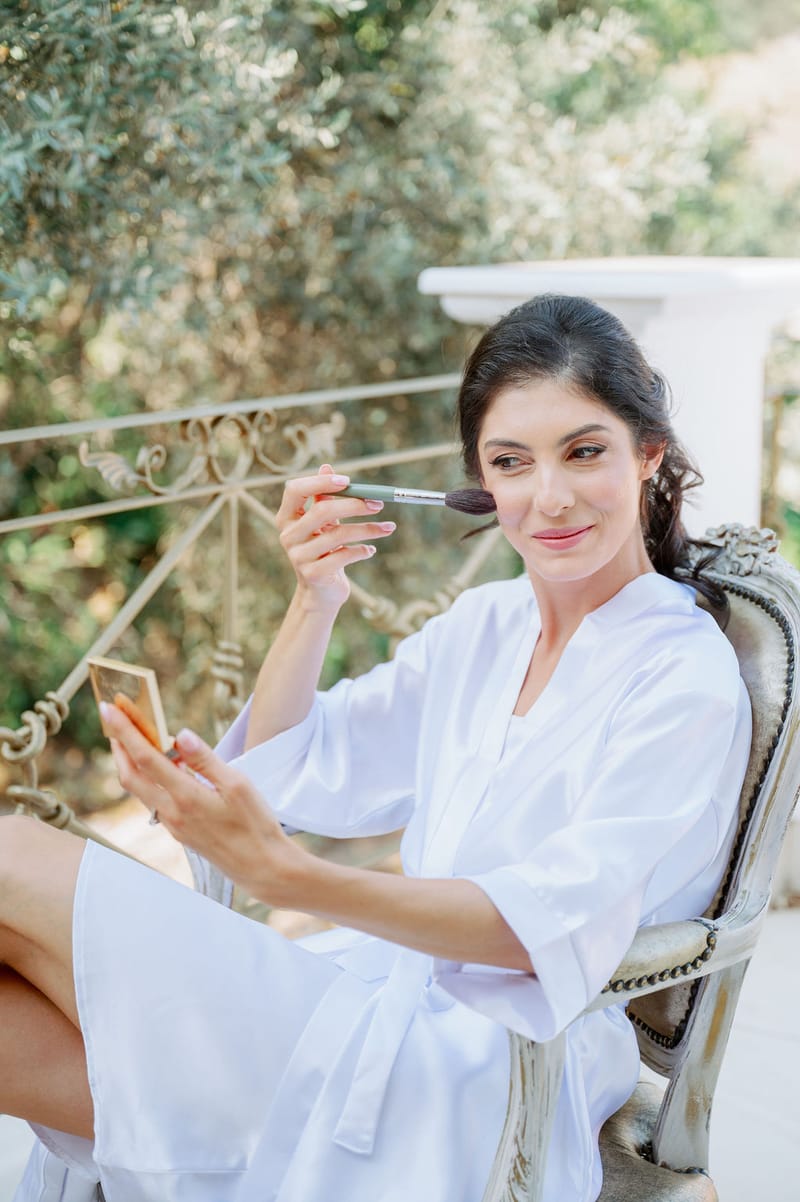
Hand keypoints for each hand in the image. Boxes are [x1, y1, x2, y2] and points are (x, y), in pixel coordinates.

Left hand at [102, 702, 300, 903]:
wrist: (261, 867)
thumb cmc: (255, 824)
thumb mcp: (237, 785)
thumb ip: (205, 760)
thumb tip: (181, 735)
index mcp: (186, 798)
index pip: (146, 758)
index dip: (125, 732)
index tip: (108, 710)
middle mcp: (172, 813)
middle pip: (130, 776)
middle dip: (118, 746)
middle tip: (112, 720)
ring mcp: (173, 825)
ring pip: (139, 790)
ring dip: (129, 763)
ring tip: (130, 739)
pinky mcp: (179, 832)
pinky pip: (154, 801)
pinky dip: (148, 779)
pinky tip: (160, 768)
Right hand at [276, 463, 395, 611]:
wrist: (321, 593)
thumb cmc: (324, 550)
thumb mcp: (323, 523)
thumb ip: (324, 497)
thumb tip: (326, 466)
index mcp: (286, 517)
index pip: (295, 490)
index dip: (320, 482)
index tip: (347, 480)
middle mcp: (288, 535)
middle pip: (321, 511)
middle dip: (354, 505)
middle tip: (378, 504)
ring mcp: (298, 556)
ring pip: (338, 535)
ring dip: (368, 529)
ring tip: (388, 528)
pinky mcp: (313, 574)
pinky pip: (344, 556)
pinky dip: (362, 550)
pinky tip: (370, 550)